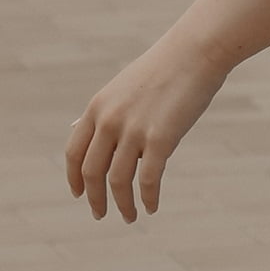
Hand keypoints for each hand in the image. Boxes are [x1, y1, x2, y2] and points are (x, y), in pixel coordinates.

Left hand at [65, 30, 226, 221]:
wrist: (195, 52)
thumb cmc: (163, 70)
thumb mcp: (123, 88)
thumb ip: (105, 111)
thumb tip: (81, 127)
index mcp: (97, 108)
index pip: (74, 152)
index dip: (74, 178)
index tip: (79, 195)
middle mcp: (109, 121)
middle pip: (92, 173)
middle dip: (95, 199)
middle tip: (101, 214)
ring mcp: (133, 130)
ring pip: (118, 181)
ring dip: (123, 205)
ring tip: (130, 217)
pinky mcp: (160, 139)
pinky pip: (148, 180)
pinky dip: (148, 198)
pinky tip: (152, 207)